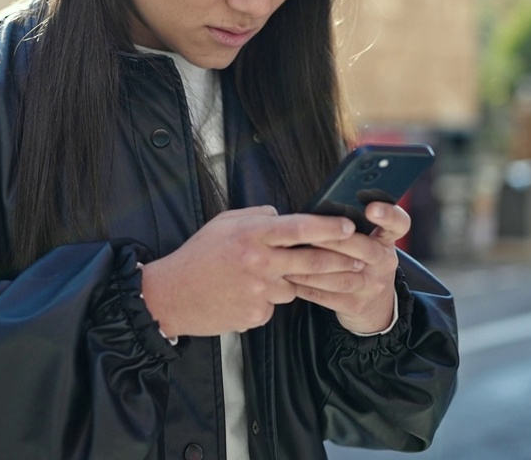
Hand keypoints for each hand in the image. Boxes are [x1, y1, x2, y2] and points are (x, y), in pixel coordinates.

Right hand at [139, 206, 363, 336]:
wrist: (172, 296)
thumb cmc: (198, 255)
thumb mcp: (224, 223)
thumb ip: (257, 216)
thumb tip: (284, 216)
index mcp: (251, 234)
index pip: (298, 228)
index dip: (327, 227)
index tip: (348, 226)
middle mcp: (259, 262)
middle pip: (311, 262)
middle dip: (340, 261)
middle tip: (359, 259)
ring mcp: (259, 291)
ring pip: (294, 285)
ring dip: (289, 281)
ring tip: (261, 277)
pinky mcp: (257, 315)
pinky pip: (274, 305)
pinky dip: (267, 299)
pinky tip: (244, 295)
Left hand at [285, 202, 409, 333]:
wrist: (376, 309)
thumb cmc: (362, 264)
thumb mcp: (369, 243)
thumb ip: (349, 227)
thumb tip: (314, 209)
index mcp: (386, 240)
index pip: (398, 224)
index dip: (388, 214)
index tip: (371, 208)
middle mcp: (383, 262)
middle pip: (364, 248)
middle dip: (334, 240)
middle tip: (308, 233)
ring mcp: (371, 286)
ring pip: (340, 276)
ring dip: (310, 266)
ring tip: (288, 256)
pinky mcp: (354, 305)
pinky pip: (325, 295)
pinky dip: (303, 285)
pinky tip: (287, 276)